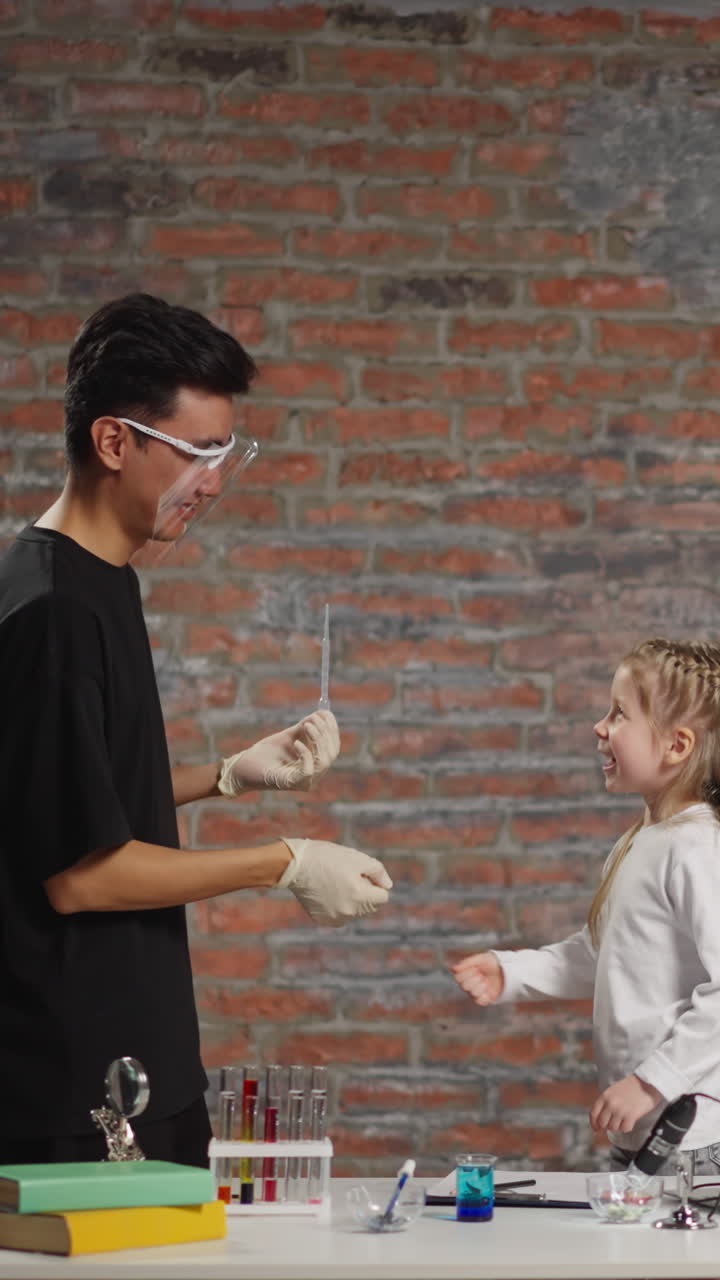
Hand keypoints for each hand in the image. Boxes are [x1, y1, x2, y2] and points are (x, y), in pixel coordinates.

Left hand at [217, 711, 339, 794]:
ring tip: (306, 725)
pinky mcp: (292, 784)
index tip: (326, 713)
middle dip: (326, 732)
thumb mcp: (288, 736)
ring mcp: (304, 781)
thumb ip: (305, 728)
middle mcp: (313, 774)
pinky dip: (306, 753)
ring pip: (324, 761)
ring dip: (318, 739)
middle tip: (313, 718)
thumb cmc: (264, 754)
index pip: (333, 748)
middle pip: (332, 754)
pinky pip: (309, 770)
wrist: (242, 767)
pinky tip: (296, 742)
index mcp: (314, 763)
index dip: (332, 730)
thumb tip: (322, 712)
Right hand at [276, 837, 392, 926]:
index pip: (383, 897)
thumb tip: (388, 886)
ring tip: (335, 883)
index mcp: (360, 896)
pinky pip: (338, 915)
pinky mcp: (322, 920)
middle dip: (364, 893)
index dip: (374, 883)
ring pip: (354, 912)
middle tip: (346, 876)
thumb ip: (378, 872)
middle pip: (369, 906)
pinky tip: (325, 892)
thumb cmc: (328, 857)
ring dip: (351, 901)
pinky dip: (337, 906)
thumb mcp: (357, 858)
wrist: (295, 865)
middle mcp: (349, 912)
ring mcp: (334, 918)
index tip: (360, 874)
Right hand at [451, 952, 504, 1004]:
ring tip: (486, 981)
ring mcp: (476, 992)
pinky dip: (483, 996)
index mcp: (466, 973)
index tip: (475, 969)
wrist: (506, 970)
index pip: (458, 977)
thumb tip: (453, 968)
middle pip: (464, 986)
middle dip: (474, 979)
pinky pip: (479, 1001)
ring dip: (480, 986)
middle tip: (482, 975)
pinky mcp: (484, 999)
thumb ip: (467, 963)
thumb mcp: (481, 959)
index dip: (467, 973)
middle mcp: (469, 983)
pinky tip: (487, 990)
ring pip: (472, 993)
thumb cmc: (492, 963)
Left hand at [590, 1075, 663, 1133]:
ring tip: (624, 1120)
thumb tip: (603, 1116)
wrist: (648, 1082)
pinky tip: (630, 1122)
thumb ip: (607, 1102)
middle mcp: (611, 1104)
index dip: (594, 1123)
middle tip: (614, 1123)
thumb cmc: (633, 1085)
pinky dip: (627, 1127)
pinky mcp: (631, 1116)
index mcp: (605, 1096)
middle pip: (602, 1123)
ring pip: (613, 1128)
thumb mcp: (615, 1090)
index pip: (593, 1113)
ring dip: (618, 1126)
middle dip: (607, 1125)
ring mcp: (620, 1110)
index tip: (596, 1129)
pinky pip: (624, 1129)